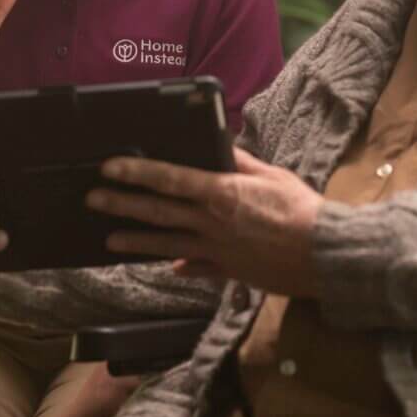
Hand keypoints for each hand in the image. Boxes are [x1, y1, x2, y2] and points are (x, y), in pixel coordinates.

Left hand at [86, 147, 322, 296]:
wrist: (322, 254)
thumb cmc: (302, 209)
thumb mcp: (272, 175)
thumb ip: (242, 162)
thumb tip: (220, 146)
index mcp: (221, 193)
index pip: (169, 179)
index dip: (136, 172)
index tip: (110, 168)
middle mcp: (211, 222)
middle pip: (158, 212)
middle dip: (122, 204)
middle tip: (94, 200)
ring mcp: (216, 249)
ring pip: (166, 244)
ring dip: (136, 241)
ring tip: (109, 238)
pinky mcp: (227, 270)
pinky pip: (196, 267)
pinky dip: (180, 265)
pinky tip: (168, 266)